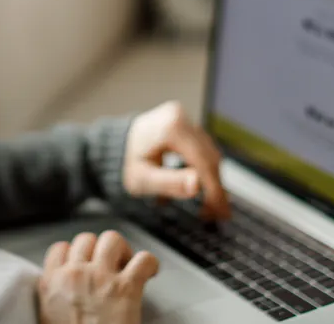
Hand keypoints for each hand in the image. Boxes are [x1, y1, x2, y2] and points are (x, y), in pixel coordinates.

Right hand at [38, 231, 159, 323]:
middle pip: (87, 239)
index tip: (85, 261)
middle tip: (108, 266)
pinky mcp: (127, 287)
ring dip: (122, 250)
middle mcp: (74, 275)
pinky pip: (143, 259)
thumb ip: (55, 298)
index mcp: (51, 284)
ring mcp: (100, 278)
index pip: (59, 248)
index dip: (75, 253)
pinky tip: (149, 272)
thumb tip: (66, 289)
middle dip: (99, 250)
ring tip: (127, 265)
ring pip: (112, 239)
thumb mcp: (49, 319)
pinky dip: (150, 263)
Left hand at [123, 101, 229, 219]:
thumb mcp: (143, 179)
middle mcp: (180, 117)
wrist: (113, 146)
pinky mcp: (185, 125)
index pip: (202, 161)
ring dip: (211, 181)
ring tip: (210, 207)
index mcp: (171, 127)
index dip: (214, 189)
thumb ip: (170, 182)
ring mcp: (183, 119)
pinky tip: (201, 190)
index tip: (220, 211)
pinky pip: (201, 150)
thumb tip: (197, 186)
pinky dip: (203, 171)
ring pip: (208, 154)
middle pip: (208, 157)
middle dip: (215, 188)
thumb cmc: (124, 163)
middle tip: (218, 214)